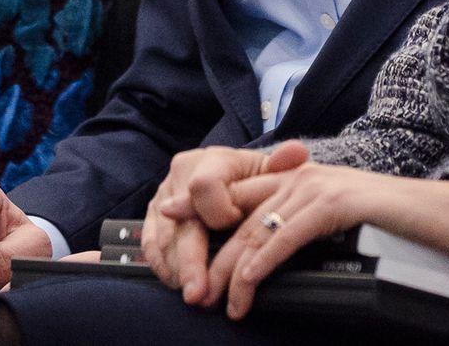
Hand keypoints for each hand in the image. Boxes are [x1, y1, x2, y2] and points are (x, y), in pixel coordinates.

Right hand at [141, 142, 307, 306]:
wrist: (234, 178)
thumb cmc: (255, 181)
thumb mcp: (270, 172)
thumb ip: (282, 165)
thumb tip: (297, 153)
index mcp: (212, 160)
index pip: (205, 185)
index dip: (220, 211)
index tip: (236, 227)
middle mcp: (182, 173)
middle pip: (181, 220)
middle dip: (191, 260)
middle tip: (199, 294)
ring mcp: (164, 195)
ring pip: (164, 237)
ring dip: (178, 270)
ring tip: (194, 296)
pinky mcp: (153, 216)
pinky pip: (151, 244)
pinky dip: (163, 266)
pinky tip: (177, 284)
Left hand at [203, 163, 412, 318]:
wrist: (429, 212)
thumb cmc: (383, 221)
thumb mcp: (331, 215)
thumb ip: (298, 221)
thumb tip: (264, 251)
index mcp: (296, 174)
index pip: (239, 192)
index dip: (201, 205)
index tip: (167, 216)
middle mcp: (299, 174)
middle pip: (241, 218)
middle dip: (213, 257)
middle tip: (194, 291)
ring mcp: (314, 186)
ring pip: (257, 231)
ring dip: (233, 272)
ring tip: (219, 303)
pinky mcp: (331, 204)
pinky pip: (284, 237)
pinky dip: (261, 264)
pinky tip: (247, 285)